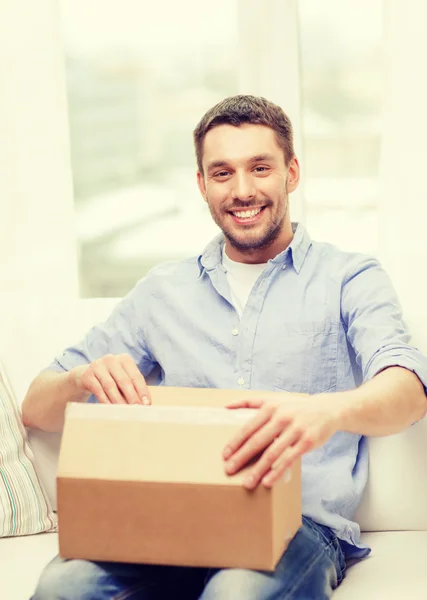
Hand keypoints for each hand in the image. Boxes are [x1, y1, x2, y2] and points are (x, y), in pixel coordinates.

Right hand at [71, 353, 150, 404]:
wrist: (85, 376)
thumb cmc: (110, 379)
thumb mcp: (121, 379)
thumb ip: (132, 388)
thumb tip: (144, 403)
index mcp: (124, 359)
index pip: (136, 376)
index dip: (142, 391)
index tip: (147, 404)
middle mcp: (111, 359)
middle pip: (124, 380)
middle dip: (132, 396)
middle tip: (137, 409)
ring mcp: (98, 366)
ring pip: (110, 386)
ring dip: (119, 400)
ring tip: (125, 411)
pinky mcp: (87, 375)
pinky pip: (98, 390)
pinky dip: (106, 401)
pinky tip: (110, 409)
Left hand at [223, 394, 342, 488]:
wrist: (326, 410)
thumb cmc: (294, 407)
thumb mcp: (273, 399)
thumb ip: (249, 402)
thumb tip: (225, 406)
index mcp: (270, 407)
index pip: (248, 427)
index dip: (236, 442)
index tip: (225, 455)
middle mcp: (282, 417)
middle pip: (257, 441)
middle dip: (241, 457)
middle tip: (229, 470)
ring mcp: (295, 430)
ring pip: (272, 453)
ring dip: (258, 470)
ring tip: (247, 483)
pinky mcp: (307, 442)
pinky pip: (289, 459)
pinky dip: (277, 472)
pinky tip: (267, 482)